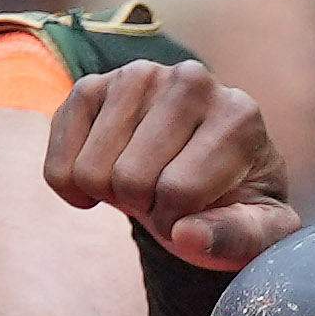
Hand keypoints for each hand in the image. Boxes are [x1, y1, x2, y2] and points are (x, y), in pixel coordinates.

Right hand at [42, 58, 295, 272]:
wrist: (204, 172)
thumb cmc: (232, 204)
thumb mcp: (255, 235)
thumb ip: (234, 240)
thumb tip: (187, 235)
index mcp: (238, 115)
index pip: (179, 190)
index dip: (179, 222)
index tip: (194, 212)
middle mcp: (191, 79)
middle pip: (130, 179)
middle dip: (143, 206)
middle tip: (164, 196)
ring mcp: (139, 75)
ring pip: (91, 171)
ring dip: (109, 194)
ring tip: (140, 181)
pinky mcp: (92, 86)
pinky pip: (59, 159)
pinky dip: (70, 186)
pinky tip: (101, 176)